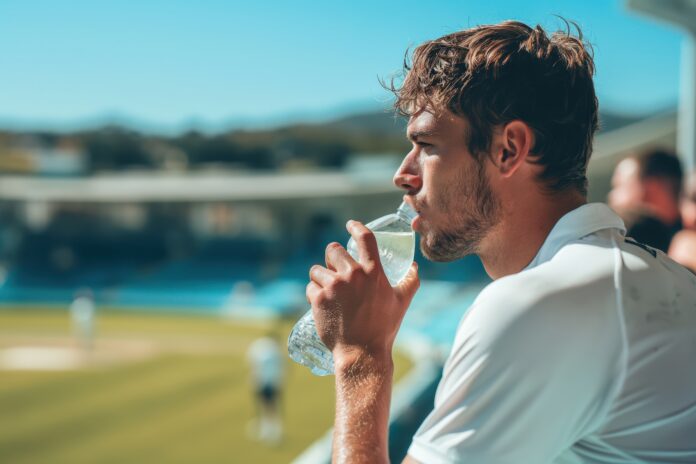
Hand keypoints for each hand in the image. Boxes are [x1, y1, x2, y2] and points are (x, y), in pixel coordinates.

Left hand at [306, 220, 418, 364]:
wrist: (362, 353)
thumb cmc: (384, 328)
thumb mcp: (401, 301)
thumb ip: (411, 280)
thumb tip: (414, 266)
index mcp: (373, 272)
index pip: (364, 238)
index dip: (356, 227)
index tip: (350, 225)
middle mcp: (353, 275)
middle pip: (333, 250)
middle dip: (332, 257)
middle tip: (334, 268)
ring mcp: (334, 286)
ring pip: (317, 269)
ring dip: (321, 276)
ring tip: (328, 289)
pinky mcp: (318, 298)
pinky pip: (311, 286)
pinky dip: (314, 292)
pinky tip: (321, 301)